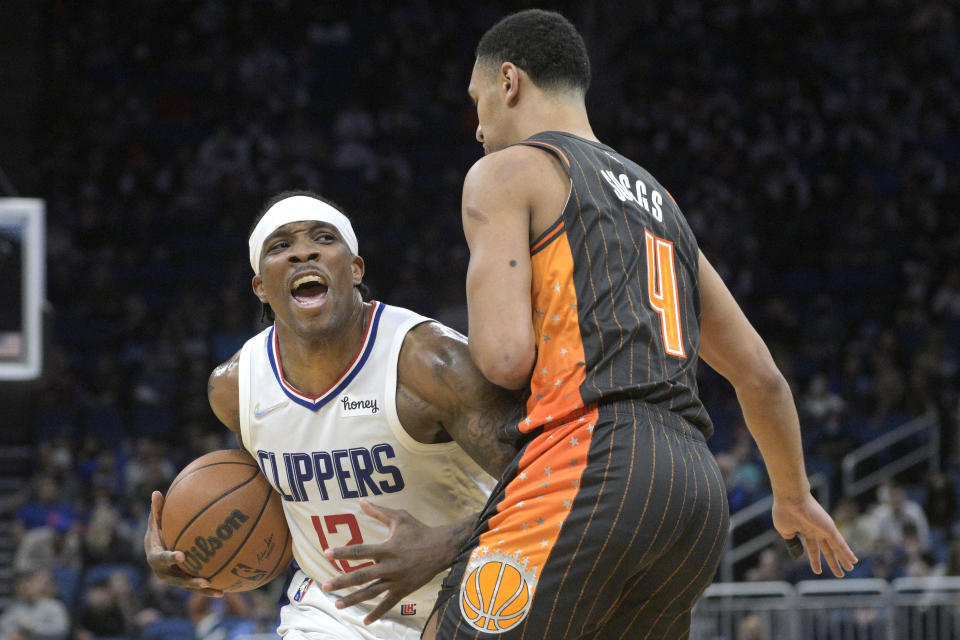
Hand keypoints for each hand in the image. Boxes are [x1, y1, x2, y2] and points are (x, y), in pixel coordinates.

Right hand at [143, 490, 222, 596]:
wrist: (155, 551)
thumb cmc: (157, 532)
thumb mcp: (155, 522)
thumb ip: (157, 510)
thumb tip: (156, 492)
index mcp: (155, 557)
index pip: (162, 558)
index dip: (170, 558)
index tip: (181, 555)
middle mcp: (164, 572)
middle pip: (178, 580)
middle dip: (190, 582)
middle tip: (204, 581)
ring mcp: (174, 579)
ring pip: (189, 586)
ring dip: (203, 590)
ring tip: (219, 591)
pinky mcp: (183, 581)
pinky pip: (196, 586)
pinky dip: (209, 590)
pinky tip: (225, 590)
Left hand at [321, 500, 460, 624]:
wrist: (442, 548)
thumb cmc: (419, 530)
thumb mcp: (400, 517)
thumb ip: (379, 512)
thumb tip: (361, 501)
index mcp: (387, 548)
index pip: (361, 551)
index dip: (343, 552)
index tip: (326, 553)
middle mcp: (390, 566)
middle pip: (362, 576)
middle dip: (342, 582)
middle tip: (325, 586)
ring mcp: (397, 580)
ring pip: (372, 592)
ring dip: (353, 599)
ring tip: (337, 605)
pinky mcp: (404, 590)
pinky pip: (388, 603)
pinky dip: (377, 613)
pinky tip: (365, 621)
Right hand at [772, 492, 857, 577]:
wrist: (790, 499)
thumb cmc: (784, 511)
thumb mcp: (784, 530)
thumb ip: (791, 540)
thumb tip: (797, 549)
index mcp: (805, 531)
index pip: (812, 549)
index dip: (815, 561)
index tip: (818, 571)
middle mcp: (816, 531)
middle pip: (827, 550)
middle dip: (833, 562)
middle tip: (840, 574)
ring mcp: (824, 529)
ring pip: (836, 548)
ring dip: (843, 559)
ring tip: (850, 569)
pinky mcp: (829, 528)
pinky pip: (840, 543)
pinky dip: (847, 552)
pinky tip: (853, 561)